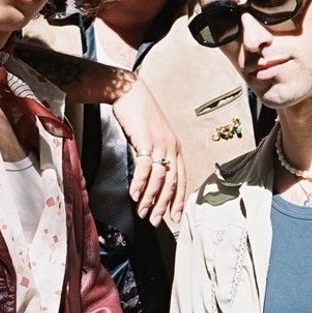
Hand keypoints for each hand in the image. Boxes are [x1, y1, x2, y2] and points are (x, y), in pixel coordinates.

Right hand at [111, 77, 186, 224]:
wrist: (130, 92)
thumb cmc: (139, 113)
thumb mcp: (152, 136)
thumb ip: (155, 154)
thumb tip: (150, 175)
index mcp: (175, 147)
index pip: (181, 179)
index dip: (178, 200)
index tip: (174, 216)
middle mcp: (171, 146)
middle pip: (171, 182)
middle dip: (164, 204)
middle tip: (157, 221)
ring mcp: (160, 143)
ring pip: (159, 178)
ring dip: (150, 198)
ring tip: (143, 212)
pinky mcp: (146, 140)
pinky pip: (145, 167)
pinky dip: (140, 183)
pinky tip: (135, 194)